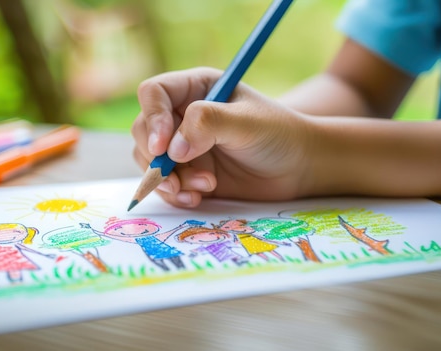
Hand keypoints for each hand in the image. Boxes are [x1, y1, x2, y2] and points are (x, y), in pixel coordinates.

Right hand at [131, 67, 314, 207]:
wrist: (297, 168)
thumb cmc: (278, 134)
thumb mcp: (247, 123)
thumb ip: (208, 124)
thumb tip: (172, 149)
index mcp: (195, 88)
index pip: (154, 93)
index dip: (152, 118)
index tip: (162, 147)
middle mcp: (182, 115)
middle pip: (143, 130)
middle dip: (156, 158)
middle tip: (177, 178)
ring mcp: (181, 145)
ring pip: (148, 160)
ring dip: (168, 179)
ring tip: (204, 187)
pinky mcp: (186, 172)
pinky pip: (163, 183)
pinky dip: (174, 194)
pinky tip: (197, 198)